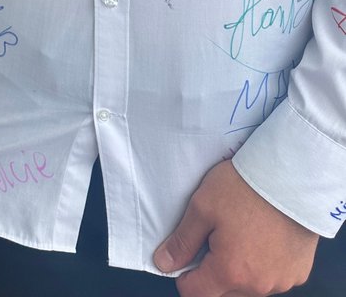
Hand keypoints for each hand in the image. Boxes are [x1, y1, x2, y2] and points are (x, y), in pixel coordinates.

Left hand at [154, 160, 318, 295]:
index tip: (190, 250)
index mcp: (230, 272)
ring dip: (240, 270)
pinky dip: (264, 265)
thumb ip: (182, 242)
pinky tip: (264, 237)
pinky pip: (273, 278)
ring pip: (249, 287)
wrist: (292, 178)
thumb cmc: (245, 188)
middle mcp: (258, 286)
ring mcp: (281, 282)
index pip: (194, 293)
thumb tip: (164, 263)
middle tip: (217, 235)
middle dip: (213, 271)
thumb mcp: (202, 207)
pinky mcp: (298, 273)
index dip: (185, 274)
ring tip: (241, 233)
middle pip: (222, 292)